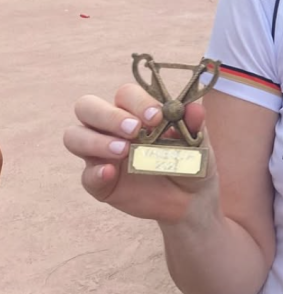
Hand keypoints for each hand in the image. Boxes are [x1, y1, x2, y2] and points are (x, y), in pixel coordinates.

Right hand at [64, 84, 218, 223]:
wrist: (190, 199)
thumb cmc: (189, 161)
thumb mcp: (198, 144)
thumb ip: (195, 126)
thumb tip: (194, 109)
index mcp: (135, 112)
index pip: (124, 95)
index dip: (137, 101)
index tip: (156, 117)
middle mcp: (111, 128)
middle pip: (87, 107)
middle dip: (108, 115)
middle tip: (134, 131)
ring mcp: (101, 155)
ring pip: (74, 136)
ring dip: (96, 141)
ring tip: (124, 151)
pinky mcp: (100, 182)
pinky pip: (86, 175)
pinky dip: (95, 173)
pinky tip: (111, 173)